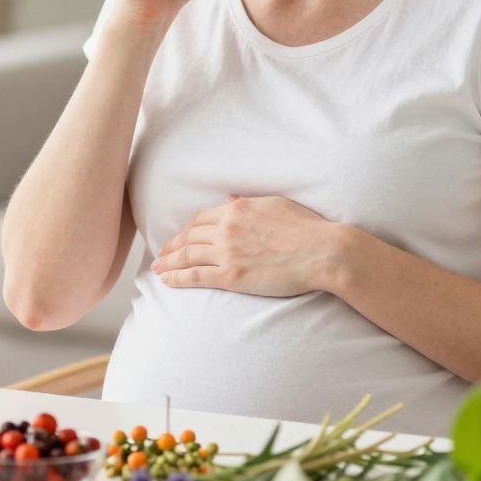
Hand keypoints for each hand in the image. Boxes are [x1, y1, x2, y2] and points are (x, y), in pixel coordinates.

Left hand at [151, 194, 347, 296]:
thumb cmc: (306, 228)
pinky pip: (196, 276)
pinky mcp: (232, 277)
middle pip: (189, 236)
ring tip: (158, 267)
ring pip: (188, 256)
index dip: (187, 229)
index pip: (201, 219)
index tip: (180, 236)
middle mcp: (227, 229)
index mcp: (237, 210)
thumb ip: (249, 204)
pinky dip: (177, 278)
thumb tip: (232, 199)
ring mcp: (227, 253)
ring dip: (169, 262)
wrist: (322, 252)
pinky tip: (166, 280)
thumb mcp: (276, 205)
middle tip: (161, 253)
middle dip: (172, 246)